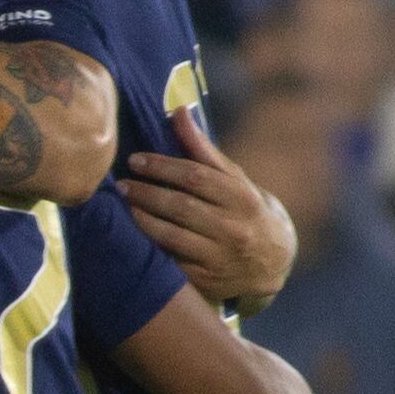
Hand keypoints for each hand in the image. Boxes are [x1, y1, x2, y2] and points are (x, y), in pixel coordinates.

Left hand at [121, 100, 296, 308]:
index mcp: (242, 197)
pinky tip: (132, 235)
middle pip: (180, 206)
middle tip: (121, 184)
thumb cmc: (246, 210)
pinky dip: (149, 247)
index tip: (136, 160)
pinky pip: (170, 262)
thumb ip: (203, 150)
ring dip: (141, 219)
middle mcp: (233, 227)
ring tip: (123, 205)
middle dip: (146, 193)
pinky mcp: (206, 281)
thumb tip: (177, 112)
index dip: (162, 167)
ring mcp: (219, 257)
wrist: (273, 263)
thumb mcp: (235, 180)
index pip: (196, 177)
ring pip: (171, 235)